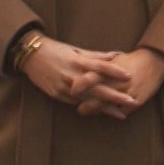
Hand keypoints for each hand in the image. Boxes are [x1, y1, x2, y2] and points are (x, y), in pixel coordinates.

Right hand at [20, 38, 135, 111]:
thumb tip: (116, 55)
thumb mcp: (75, 50)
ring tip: (121, 114)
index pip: (100, 66)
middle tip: (132, 101)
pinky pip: (77, 104)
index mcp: (78, 61)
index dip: (115, 71)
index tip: (129, 76)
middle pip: (97, 87)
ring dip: (105, 108)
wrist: (31, 56)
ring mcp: (65, 87)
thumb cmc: (56, 50)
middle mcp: (72, 75)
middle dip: (115, 96)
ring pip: (88, 100)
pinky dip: (90, 109)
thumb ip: (96, 55)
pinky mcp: (58, 95)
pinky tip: (101, 114)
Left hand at [76, 48, 163, 119]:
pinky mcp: (135, 101)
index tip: (71, 90)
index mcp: (111, 69)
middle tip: (77, 108)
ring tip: (83, 111)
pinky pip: (120, 111)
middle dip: (86, 102)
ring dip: (96, 110)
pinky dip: (112, 113)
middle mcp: (117, 81)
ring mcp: (126, 92)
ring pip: (108, 105)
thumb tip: (80, 69)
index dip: (81, 84)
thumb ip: (98, 65)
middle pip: (98, 95)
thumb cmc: (131, 60)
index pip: (92, 77)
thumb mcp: (114, 60)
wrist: (154, 61)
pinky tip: (103, 114)